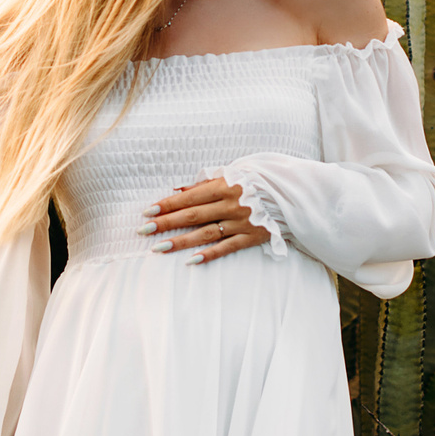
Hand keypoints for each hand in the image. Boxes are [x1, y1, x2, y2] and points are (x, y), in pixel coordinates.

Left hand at [140, 173, 270, 263]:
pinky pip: (227, 248)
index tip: (148, 212)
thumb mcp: (231, 174)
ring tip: (159, 248)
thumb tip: (176, 190)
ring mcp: (241, 223)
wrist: (290, 193)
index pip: (189, 197)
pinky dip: (209, 254)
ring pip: (205, 234)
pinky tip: (191, 260)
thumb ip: (203, 183)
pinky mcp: (251, 237)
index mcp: (224, 186)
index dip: (167, 205)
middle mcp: (231, 204)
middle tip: (144, 230)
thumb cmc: (256, 180)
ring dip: (181, 241)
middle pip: (192, 216)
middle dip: (166, 223)